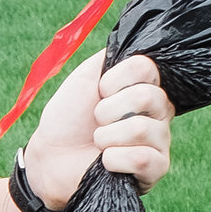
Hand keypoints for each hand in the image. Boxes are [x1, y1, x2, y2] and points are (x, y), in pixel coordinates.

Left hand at [24, 45, 174, 211]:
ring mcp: (159, 141)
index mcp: (145, 86)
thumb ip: (110, 57)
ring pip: (140, 129)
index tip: (100, 92)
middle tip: (97, 122)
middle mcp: (159, 111)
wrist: (50, 159)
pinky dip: (114, 159)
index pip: (146, 67)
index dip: (115, 80)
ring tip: (99, 143)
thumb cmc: (67, 119)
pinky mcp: (155, 169)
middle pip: (146, 97)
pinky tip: (105, 162)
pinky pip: (143, 158)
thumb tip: (133, 42)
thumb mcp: (84, 78)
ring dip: (107, 137)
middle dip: (107, 110)